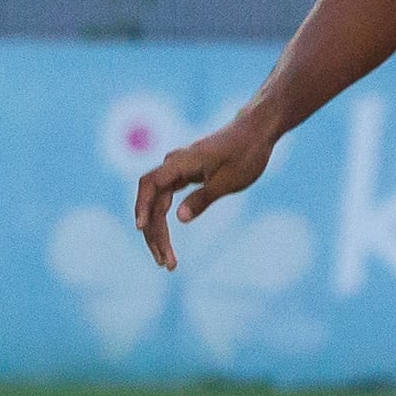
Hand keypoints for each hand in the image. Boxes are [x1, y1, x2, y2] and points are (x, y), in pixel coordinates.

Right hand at [132, 114, 278, 271]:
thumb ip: (203, 199)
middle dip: (154, 232)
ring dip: (158, 231)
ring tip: (166, 260)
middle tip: (163, 262)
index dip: (142, 206)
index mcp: (181, 162)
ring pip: (158, 203)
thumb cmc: (246, 154)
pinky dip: (166, 220)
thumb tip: (179, 218)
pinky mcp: (184, 176)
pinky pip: (166, 200)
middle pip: (152, 200)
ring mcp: (178, 171)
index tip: (140, 228)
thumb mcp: (228, 181)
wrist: (255, 133)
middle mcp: (174, 165)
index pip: (150, 184)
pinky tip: (166, 241)